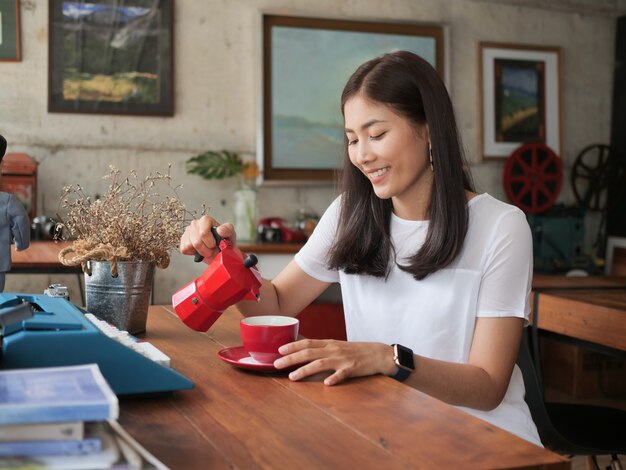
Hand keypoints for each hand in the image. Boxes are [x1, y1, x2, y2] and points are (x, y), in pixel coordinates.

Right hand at [179, 216, 236, 262]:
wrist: (220, 251)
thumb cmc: (224, 241)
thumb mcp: (230, 234)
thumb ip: (227, 230)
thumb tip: (219, 230)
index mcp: (206, 220)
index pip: (203, 232)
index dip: (209, 242)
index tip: (214, 244)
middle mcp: (195, 224)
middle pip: (196, 241)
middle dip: (206, 249)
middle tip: (212, 249)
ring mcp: (188, 232)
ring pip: (189, 245)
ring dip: (200, 252)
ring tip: (206, 250)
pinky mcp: (183, 240)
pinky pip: (184, 249)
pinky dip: (192, 253)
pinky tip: (198, 250)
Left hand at [273, 339, 395, 385]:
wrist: (378, 353)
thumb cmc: (356, 351)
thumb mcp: (338, 346)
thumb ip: (322, 349)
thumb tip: (304, 352)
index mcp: (329, 344)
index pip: (308, 342)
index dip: (293, 345)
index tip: (279, 350)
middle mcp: (333, 349)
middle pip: (309, 352)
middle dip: (291, 358)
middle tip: (277, 364)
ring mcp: (342, 359)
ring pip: (320, 363)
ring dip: (305, 370)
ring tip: (292, 377)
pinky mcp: (353, 368)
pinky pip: (342, 374)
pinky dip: (334, 378)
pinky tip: (326, 383)